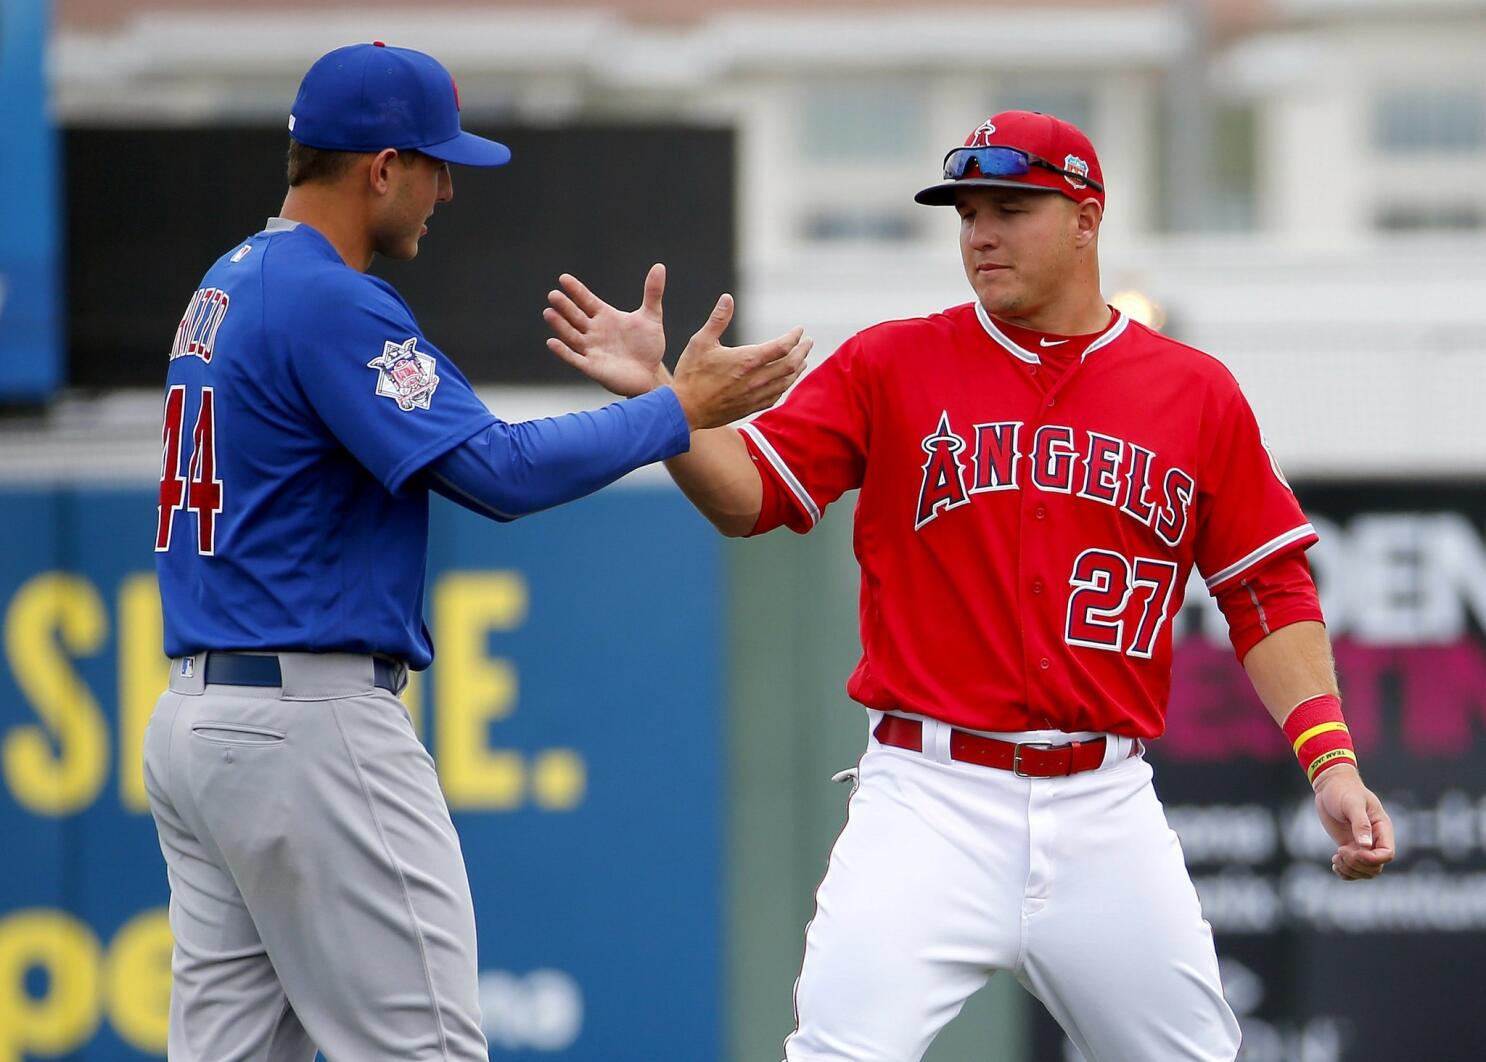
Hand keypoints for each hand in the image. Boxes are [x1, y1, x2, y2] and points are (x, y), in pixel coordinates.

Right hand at [543, 264, 667, 397]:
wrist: (651, 374)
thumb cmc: (648, 346)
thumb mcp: (651, 316)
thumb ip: (652, 292)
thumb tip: (659, 266)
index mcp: (605, 316)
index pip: (586, 300)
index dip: (576, 290)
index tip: (563, 279)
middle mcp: (594, 331)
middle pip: (575, 316)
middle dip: (564, 306)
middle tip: (553, 295)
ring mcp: (591, 349)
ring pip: (571, 335)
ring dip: (560, 325)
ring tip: (548, 313)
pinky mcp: (591, 367)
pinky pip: (574, 358)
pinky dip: (563, 352)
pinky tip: (552, 342)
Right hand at [669, 293, 811, 428]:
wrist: (684, 410)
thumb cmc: (690, 375)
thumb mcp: (700, 342)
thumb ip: (717, 320)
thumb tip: (727, 298)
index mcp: (747, 360)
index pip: (781, 346)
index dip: (794, 337)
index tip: (799, 330)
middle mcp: (756, 379)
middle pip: (790, 364)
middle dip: (802, 352)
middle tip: (808, 343)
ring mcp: (755, 395)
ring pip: (786, 381)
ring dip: (797, 369)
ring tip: (802, 360)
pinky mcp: (751, 407)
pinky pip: (776, 395)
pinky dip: (786, 385)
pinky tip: (785, 381)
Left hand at [1312, 765, 1394, 880]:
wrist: (1330, 785)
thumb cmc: (1343, 790)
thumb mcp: (1352, 803)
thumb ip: (1360, 823)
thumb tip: (1366, 846)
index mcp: (1381, 828)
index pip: (1387, 854)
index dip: (1371, 859)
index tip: (1351, 850)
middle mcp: (1375, 839)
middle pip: (1376, 867)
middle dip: (1357, 865)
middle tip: (1340, 851)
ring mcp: (1362, 845)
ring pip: (1365, 871)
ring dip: (1350, 870)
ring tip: (1336, 857)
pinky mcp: (1349, 847)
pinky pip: (1353, 869)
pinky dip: (1344, 872)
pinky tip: (1334, 864)